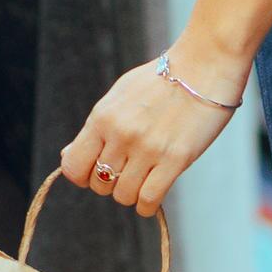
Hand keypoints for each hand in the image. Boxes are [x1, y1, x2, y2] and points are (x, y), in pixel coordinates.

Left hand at [59, 52, 243, 216]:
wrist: (204, 65)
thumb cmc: (161, 81)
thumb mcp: (119, 97)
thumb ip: (95, 128)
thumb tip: (68, 156)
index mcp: (103, 117)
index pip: (73, 165)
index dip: (82, 175)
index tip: (95, 172)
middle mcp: (121, 134)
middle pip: (99, 184)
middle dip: (110, 184)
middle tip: (127, 171)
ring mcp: (148, 148)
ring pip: (124, 196)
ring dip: (131, 194)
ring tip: (143, 180)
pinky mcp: (175, 159)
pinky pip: (149, 200)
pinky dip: (147, 206)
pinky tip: (151, 198)